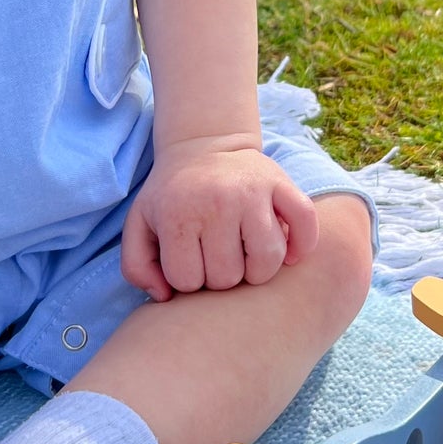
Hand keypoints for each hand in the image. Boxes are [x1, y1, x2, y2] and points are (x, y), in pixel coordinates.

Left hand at [120, 141, 318, 300]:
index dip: (187, 280)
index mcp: (177, 214)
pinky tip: (286, 253)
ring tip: (244, 255)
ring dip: (257, 269)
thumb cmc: (171, 196)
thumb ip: (137, 267)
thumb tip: (164, 297)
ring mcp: (253, 192)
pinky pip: (305, 225)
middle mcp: (216, 202)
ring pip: (266, 262)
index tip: (188, 260)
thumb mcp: (140, 224)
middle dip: (220, 277)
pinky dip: (300, 246)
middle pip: (227, 278)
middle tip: (216, 256)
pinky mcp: (282, 183)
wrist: (202, 146)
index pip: (188, 281)